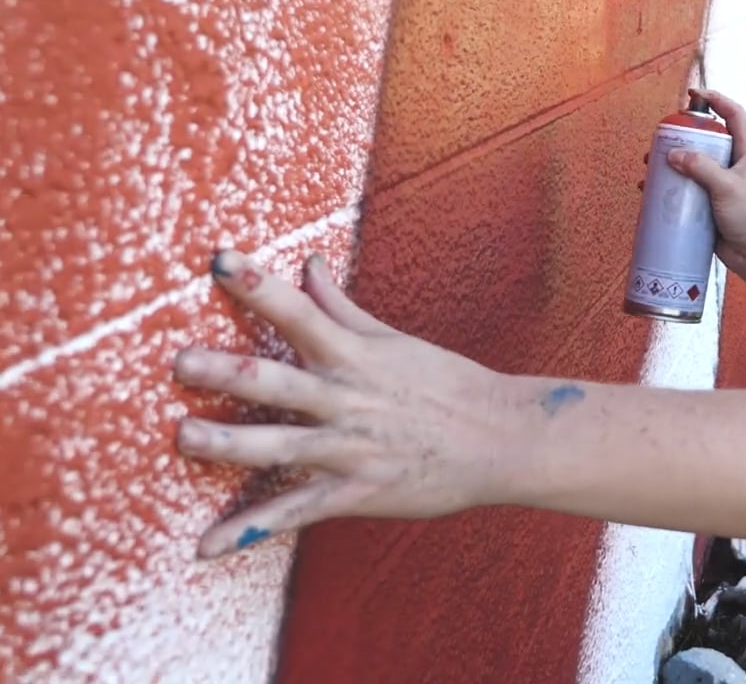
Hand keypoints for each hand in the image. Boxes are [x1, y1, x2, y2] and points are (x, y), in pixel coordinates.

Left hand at [173, 250, 515, 557]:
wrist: (502, 438)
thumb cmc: (450, 385)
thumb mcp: (395, 341)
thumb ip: (342, 308)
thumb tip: (309, 265)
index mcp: (355, 356)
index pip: (299, 312)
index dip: (258, 285)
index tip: (219, 261)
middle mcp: (347, 399)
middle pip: (276, 381)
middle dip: (226, 371)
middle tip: (180, 362)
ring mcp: (350, 448)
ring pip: (278, 446)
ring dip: (228, 443)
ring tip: (184, 436)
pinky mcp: (356, 492)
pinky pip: (294, 512)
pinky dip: (249, 531)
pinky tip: (207, 546)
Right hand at [666, 88, 745, 266]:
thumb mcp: (725, 187)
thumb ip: (701, 168)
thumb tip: (672, 154)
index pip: (733, 114)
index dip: (716, 99)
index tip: (694, 94)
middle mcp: (733, 163)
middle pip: (706, 137)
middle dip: (682, 134)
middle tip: (661, 136)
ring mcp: (719, 181)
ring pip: (692, 161)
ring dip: (671, 160)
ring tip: (650, 164)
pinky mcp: (707, 200)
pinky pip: (686, 185)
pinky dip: (669, 184)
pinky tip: (651, 189)